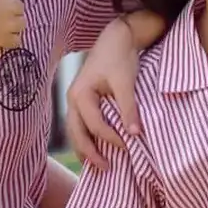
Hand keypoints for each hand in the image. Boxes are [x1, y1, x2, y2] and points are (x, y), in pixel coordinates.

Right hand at [67, 21, 147, 170]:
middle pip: (76, 133)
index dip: (112, 139)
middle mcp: (72, 99)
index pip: (95, 126)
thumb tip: (135, 134)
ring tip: (96, 167)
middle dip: (89, 153)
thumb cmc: (119, 57)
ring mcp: (74, 100)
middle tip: (105, 169)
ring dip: (84, 149)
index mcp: (80, 95)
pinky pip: (80, 125)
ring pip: (75, 131)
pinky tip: (95, 149)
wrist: (116, 37)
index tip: (129, 147)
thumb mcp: (126, 82)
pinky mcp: (82, 100)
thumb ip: (129, 108)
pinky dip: (86, 138)